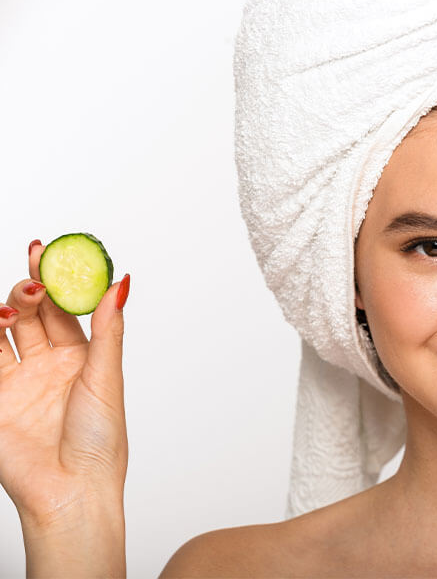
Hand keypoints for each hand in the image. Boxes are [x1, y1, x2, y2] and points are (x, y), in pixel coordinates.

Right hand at [0, 241, 129, 528]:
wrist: (70, 488)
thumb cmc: (100, 440)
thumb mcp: (106, 376)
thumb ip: (108, 329)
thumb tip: (121, 283)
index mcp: (83, 357)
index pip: (67, 308)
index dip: (58, 280)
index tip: (49, 252)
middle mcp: (50, 364)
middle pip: (34, 313)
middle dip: (30, 288)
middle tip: (33, 273)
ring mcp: (20, 379)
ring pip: (5, 330)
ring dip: (7, 309)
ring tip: (15, 306)